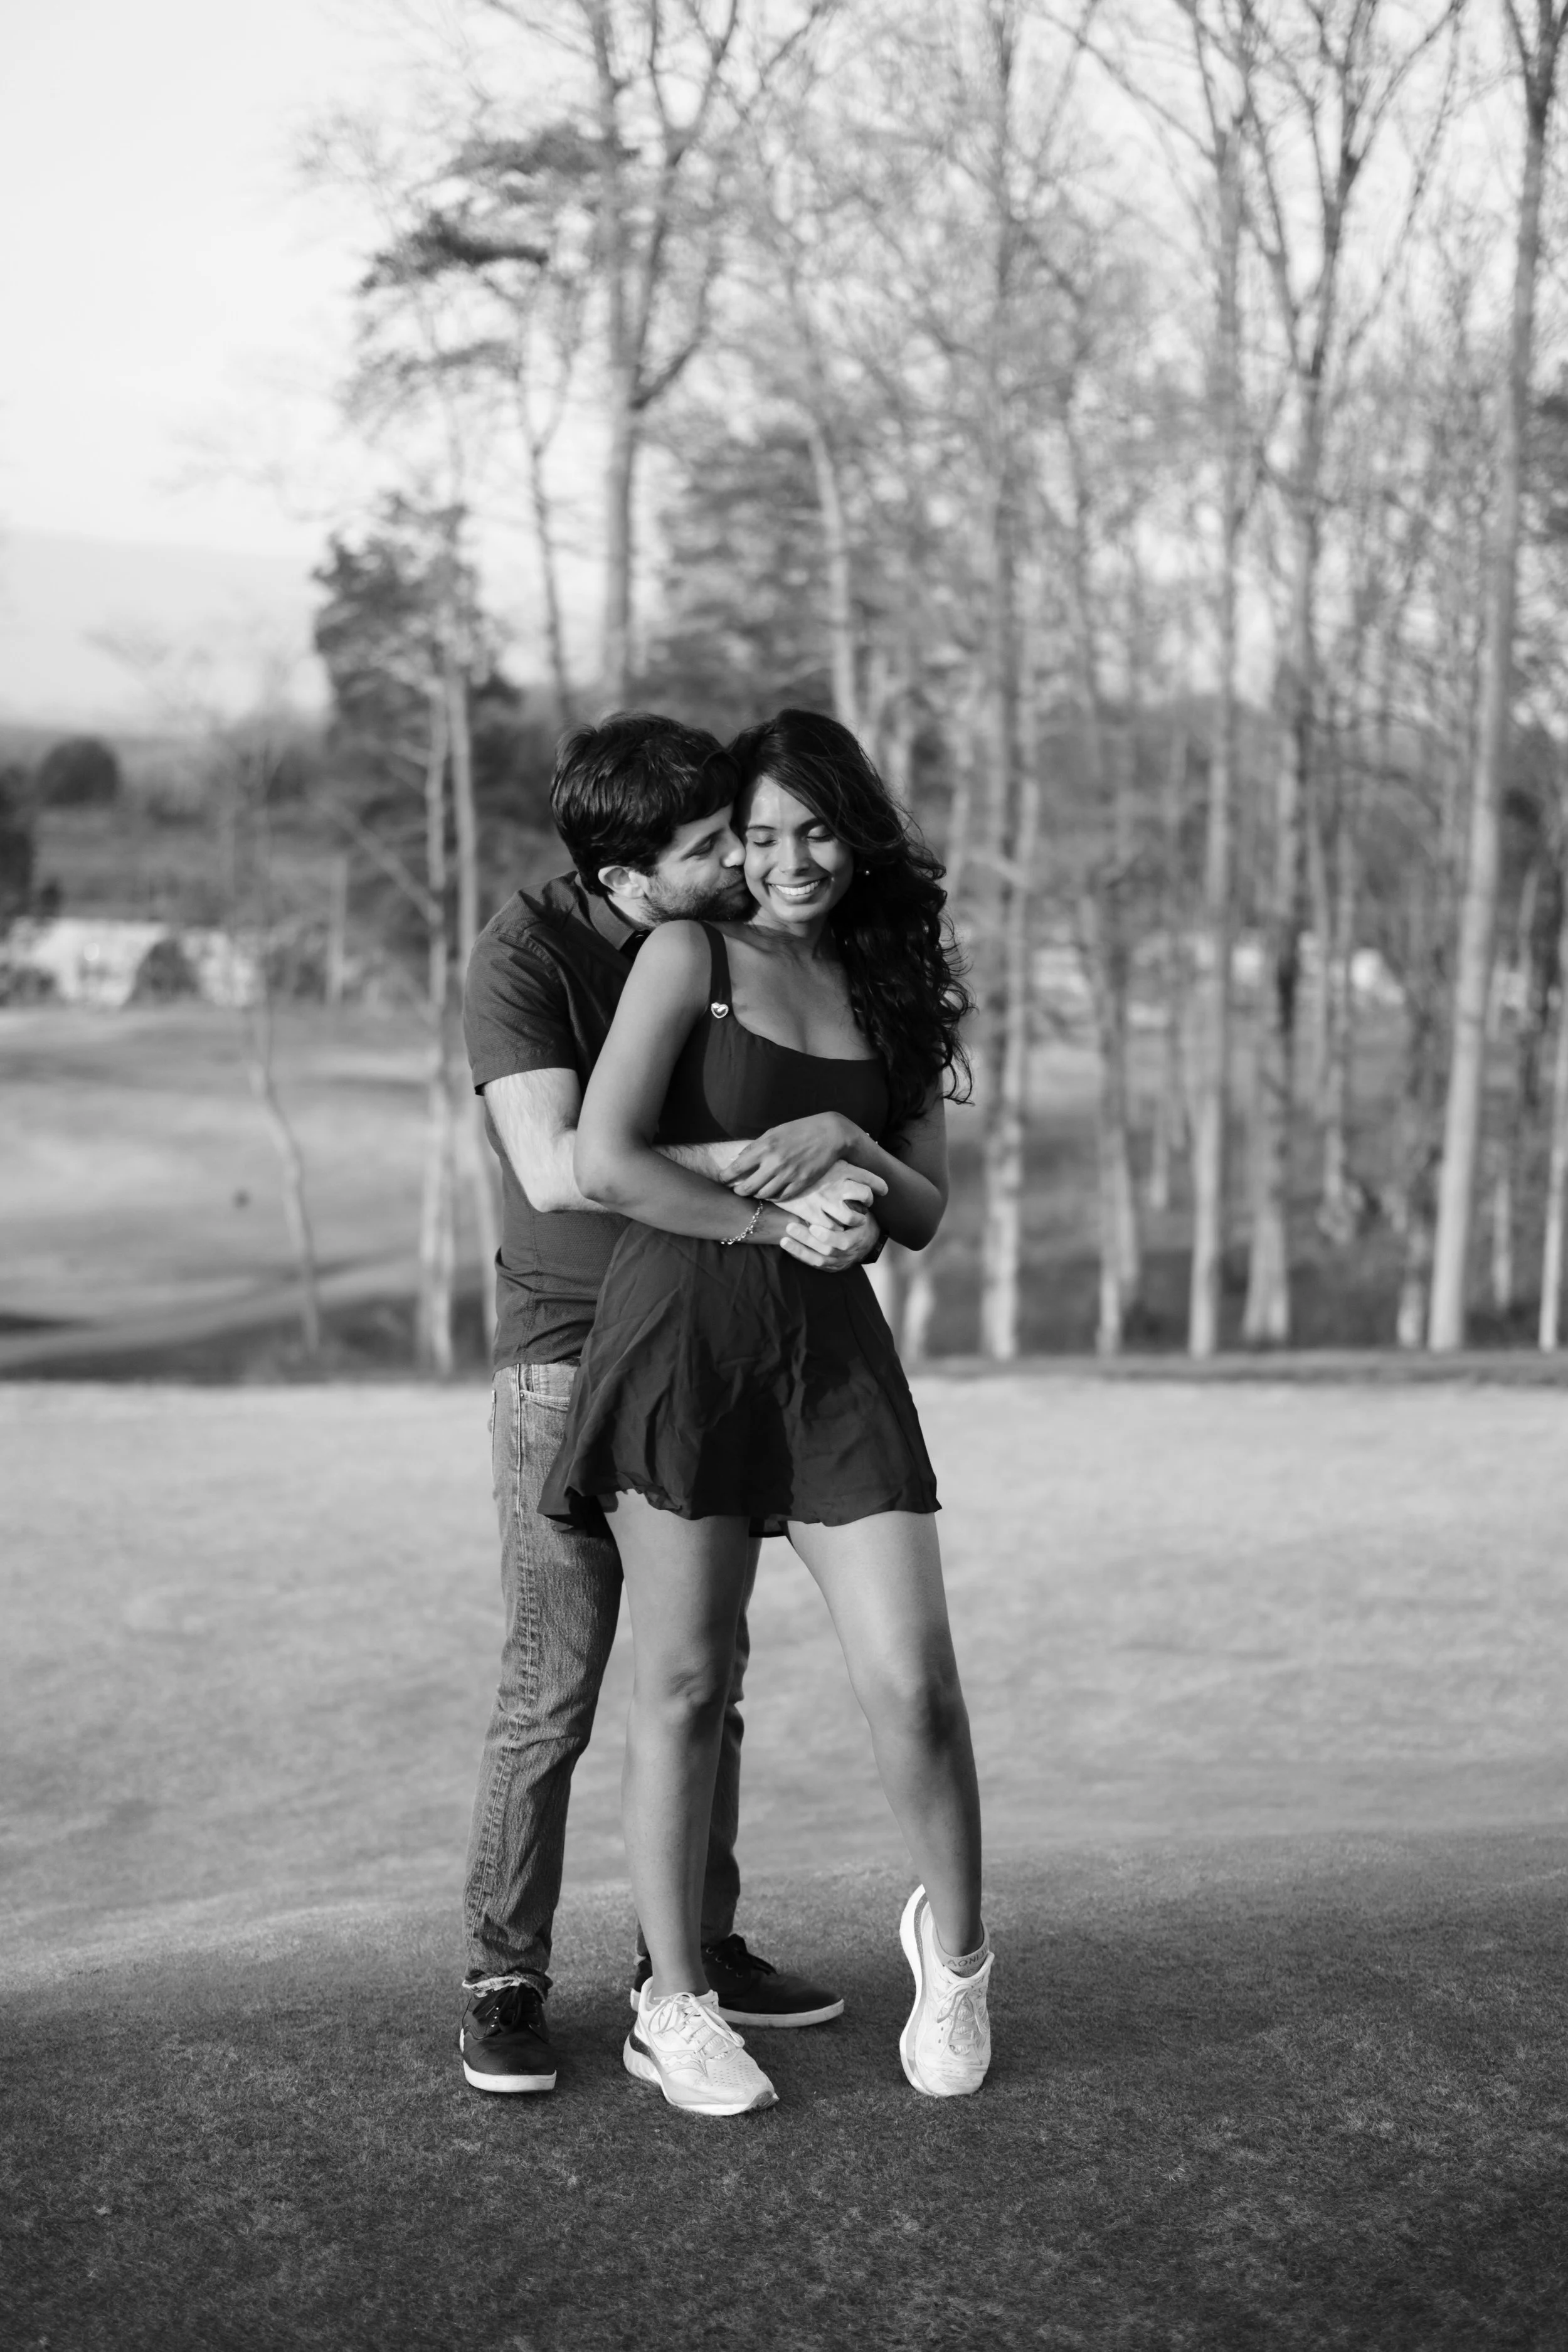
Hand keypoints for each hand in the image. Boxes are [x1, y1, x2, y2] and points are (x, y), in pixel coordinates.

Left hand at [727, 1114, 864, 1199]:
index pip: (737, 1168)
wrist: (830, 1134)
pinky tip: (771, 1193)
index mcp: (765, 1148)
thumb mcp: (774, 1132)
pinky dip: (773, 1197)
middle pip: (747, 1188)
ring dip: (756, 1196)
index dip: (725, 1177)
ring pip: (763, 1195)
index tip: (722, 1180)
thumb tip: (738, 1159)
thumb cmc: (799, 1130)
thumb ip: (755, 1146)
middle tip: (737, 1191)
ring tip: (755, 1192)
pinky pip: (781, 1198)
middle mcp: (774, 1163)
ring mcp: (788, 1175)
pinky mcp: (801, 1183)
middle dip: (738, 1192)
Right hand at [775, 1160, 886, 1228]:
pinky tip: (833, 1224)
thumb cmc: (795, 1160)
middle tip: (867, 1204)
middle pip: (866, 1197)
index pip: (869, 1177)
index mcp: (839, 1168)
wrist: (769, 1171)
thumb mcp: (819, 1154)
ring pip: (853, 1217)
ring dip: (857, 1219)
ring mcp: (825, 1201)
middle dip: (869, 1202)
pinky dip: (836, 1229)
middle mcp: (835, 1184)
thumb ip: (836, 1155)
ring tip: (854, 1218)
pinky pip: (833, 1228)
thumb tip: (859, 1139)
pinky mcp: (813, 1215)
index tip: (884, 1190)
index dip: (880, 1185)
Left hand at [779, 1205, 879, 1273]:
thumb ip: (848, 1209)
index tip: (813, 1226)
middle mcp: (847, 1254)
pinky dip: (801, 1256)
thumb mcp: (860, 1213)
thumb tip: (832, 1196)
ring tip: (784, 1240)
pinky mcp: (830, 1267)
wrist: (868, 1243)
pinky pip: (814, 1264)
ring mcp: (839, 1263)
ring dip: (799, 1250)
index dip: (827, 1236)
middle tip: (790, 1227)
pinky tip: (789, 1247)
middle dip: (807, 1240)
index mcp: (857, 1239)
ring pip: (818, 1260)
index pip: (842, 1242)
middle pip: (826, 1251)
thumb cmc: (861, 1221)